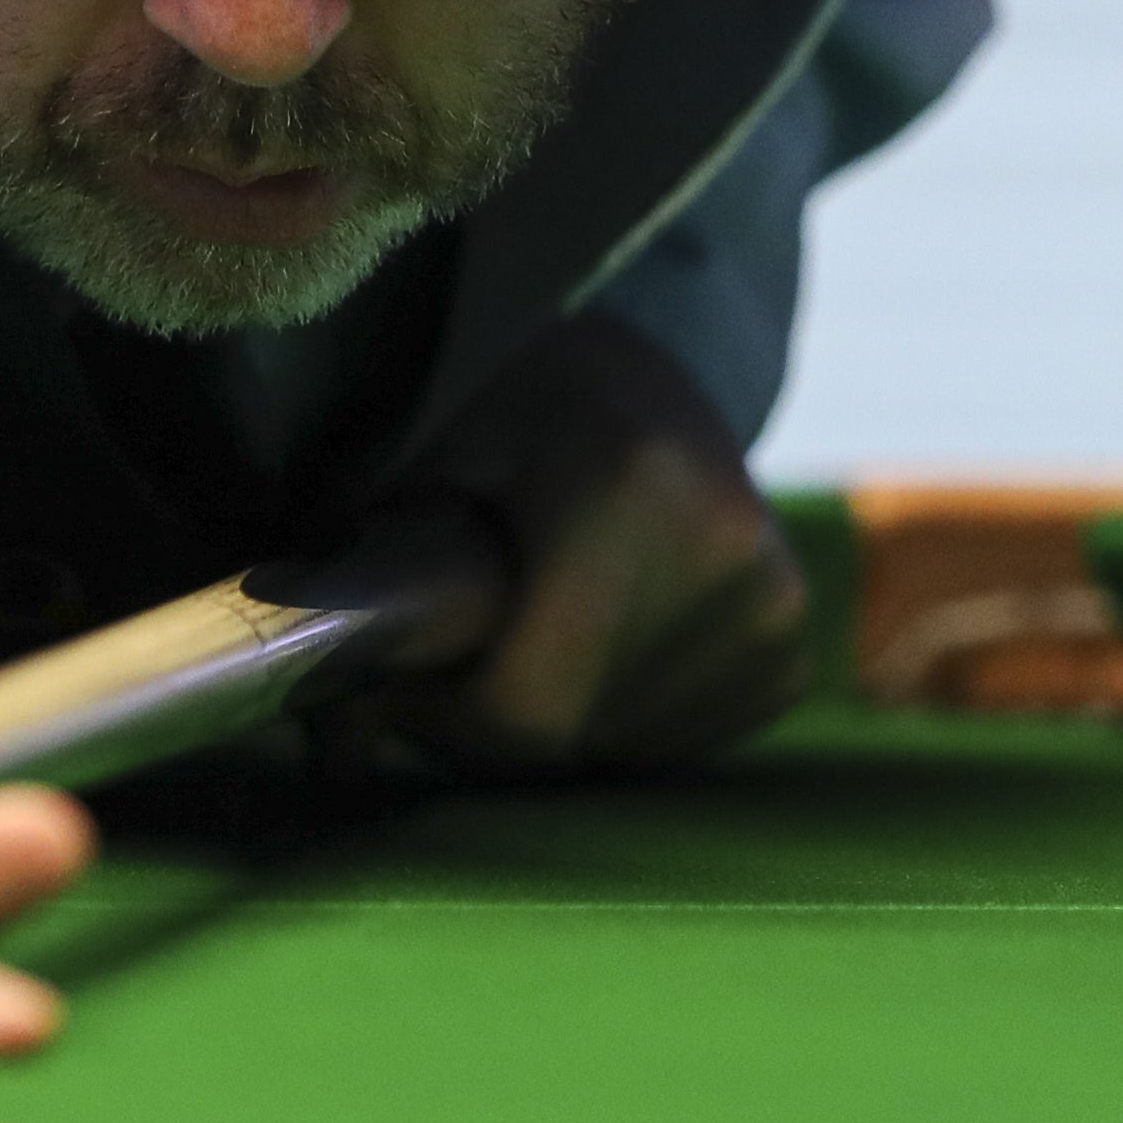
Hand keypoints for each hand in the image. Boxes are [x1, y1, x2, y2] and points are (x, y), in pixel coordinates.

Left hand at [384, 312, 812, 773]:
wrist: (639, 373)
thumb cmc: (510, 408)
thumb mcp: (431, 457)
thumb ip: (378, 584)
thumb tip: (333, 746)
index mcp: (630, 488)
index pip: (528, 706)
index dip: (444, 719)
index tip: (396, 685)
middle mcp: (726, 554)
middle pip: (570, 735)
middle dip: (486, 719)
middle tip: (448, 652)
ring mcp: (774, 608)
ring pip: (619, 749)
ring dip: (552, 716)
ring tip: (526, 628)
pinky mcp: (789, 648)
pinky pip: (674, 742)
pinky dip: (614, 716)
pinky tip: (595, 637)